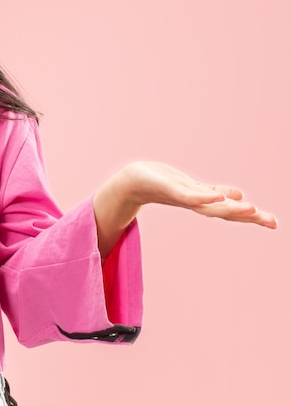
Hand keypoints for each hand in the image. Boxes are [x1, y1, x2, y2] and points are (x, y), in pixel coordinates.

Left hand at [119, 161, 277, 228]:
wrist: (131, 182)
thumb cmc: (161, 184)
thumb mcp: (191, 187)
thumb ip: (212, 193)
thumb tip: (238, 195)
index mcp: (201, 202)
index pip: (229, 211)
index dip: (251, 217)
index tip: (275, 223)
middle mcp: (194, 203)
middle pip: (224, 212)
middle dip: (248, 217)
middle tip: (273, 222)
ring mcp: (182, 197)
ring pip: (209, 206)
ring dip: (230, 209)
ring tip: (252, 210)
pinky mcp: (169, 189)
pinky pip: (188, 195)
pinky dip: (203, 197)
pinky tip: (217, 196)